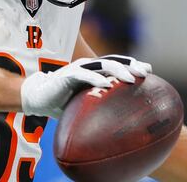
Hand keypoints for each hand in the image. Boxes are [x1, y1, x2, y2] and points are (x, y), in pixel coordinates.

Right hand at [20, 55, 151, 118]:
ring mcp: (78, 69)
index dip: (132, 64)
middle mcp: (88, 66)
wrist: (38, 98)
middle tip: (145, 73)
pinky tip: (107, 85)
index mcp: (94, 70)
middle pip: (114, 61)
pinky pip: (84, 74)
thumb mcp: (85, 103)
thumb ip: (100, 105)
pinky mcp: (67, 75)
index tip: (148, 70)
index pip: (116, 63)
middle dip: (130, 66)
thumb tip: (121, 125)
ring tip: (131, 79)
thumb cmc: (63, 102)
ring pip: (102, 65)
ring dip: (118, 71)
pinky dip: (96, 78)